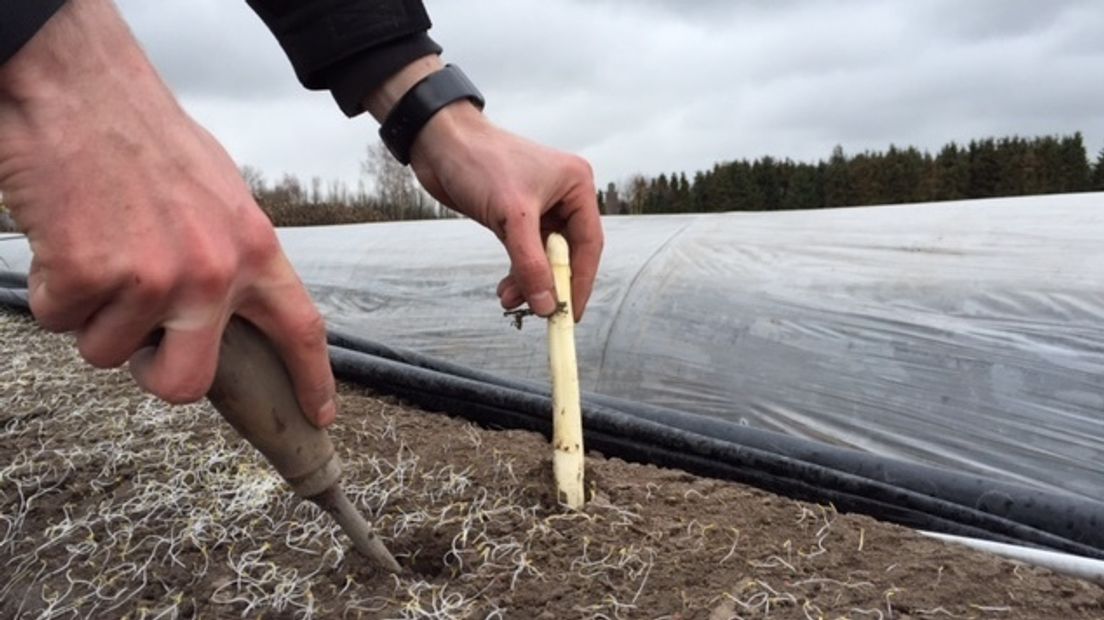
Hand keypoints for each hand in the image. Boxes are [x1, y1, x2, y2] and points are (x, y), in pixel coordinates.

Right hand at [0, 0, 335, 425]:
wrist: (79, 87)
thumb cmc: (145, 137)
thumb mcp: (219, 194)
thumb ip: (230, 254)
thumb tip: (227, 305)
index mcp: (253, 248)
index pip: (300, 328)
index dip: (311, 379)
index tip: (319, 417)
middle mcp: (212, 272)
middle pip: (185, 382)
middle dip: (154, 373)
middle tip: (137, 338)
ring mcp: (151, 277)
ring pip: (106, 352)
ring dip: (92, 314)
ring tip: (95, 246)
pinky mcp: (88, 275)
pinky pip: (59, 318)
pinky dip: (51, 289)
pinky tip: (63, 237)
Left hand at [410, 104, 602, 319]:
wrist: (438, 142)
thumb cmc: (480, 163)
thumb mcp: (511, 216)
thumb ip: (531, 264)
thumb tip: (547, 305)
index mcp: (577, 185)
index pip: (588, 244)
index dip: (580, 282)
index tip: (570, 313)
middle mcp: (563, 196)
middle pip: (567, 254)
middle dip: (550, 284)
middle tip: (538, 312)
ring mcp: (539, 206)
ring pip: (543, 257)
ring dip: (529, 282)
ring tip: (509, 301)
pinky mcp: (514, 215)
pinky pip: (524, 252)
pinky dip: (516, 272)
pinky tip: (505, 289)